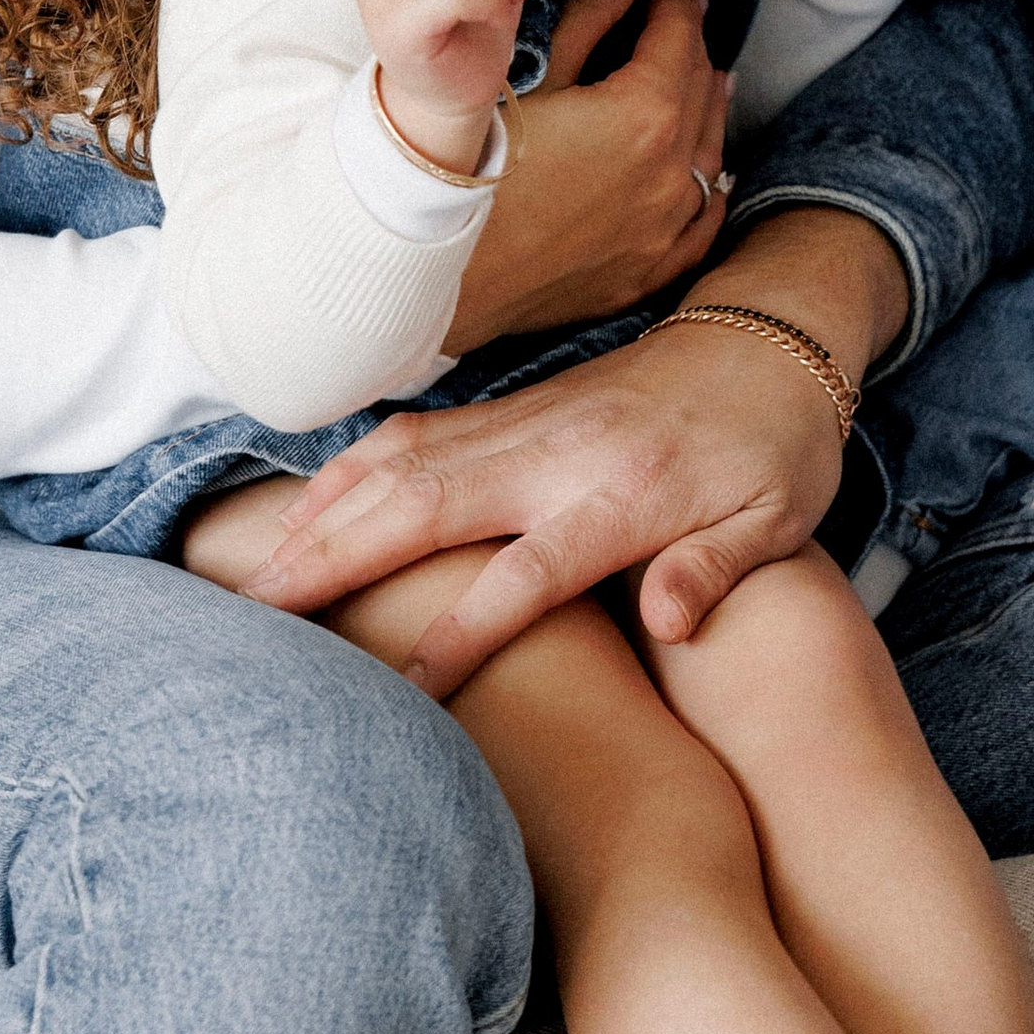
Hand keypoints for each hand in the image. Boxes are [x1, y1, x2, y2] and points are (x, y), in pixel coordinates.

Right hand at [247, 205, 911, 687]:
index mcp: (628, 495)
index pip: (529, 572)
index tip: (404, 693)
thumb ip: (717, 569)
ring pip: (405, 466)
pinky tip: (306, 511)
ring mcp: (528, 422)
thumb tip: (673, 624)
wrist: (773, 341)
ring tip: (254, 575)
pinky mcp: (512, 407)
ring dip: (326, 517)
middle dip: (338, 562)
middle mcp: (560, 453)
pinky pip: (415, 438)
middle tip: (255, 619)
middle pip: (429, 509)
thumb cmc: (779, 448)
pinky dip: (352, 471)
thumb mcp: (779, 519)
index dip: (465, 630)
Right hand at [442, 0, 731, 351]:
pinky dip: (709, 185)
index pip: (677, 40)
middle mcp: (670, 175)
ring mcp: (665, 230)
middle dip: (692, 42)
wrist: (437, 267)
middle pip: (699, 89)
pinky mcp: (649, 271)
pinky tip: (708, 169)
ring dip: (708, 105)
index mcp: (644, 118)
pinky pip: (703, 221)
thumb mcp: (525, 79)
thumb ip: (588, 20)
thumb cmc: (470, 166)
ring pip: (710, 151)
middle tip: (686, 9)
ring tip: (707, 73)